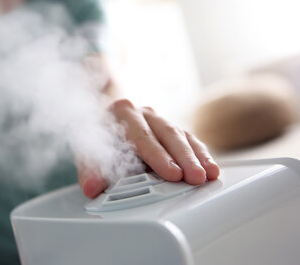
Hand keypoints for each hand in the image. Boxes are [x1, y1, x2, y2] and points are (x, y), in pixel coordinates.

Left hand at [78, 99, 219, 197]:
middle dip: (183, 158)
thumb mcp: (88, 151)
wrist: (105, 118)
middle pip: (167, 134)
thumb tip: (92, 187)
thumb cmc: (99, 136)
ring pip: (181, 135)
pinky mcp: (171, 129)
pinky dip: (201, 154)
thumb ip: (91, 169)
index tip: (171, 173)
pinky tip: (211, 168)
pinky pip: (190, 139)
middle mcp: (143, 113)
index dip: (158, 156)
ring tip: (208, 175)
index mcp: (122, 112)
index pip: (142, 135)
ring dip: (196, 157)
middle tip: (194, 177)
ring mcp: (159, 120)